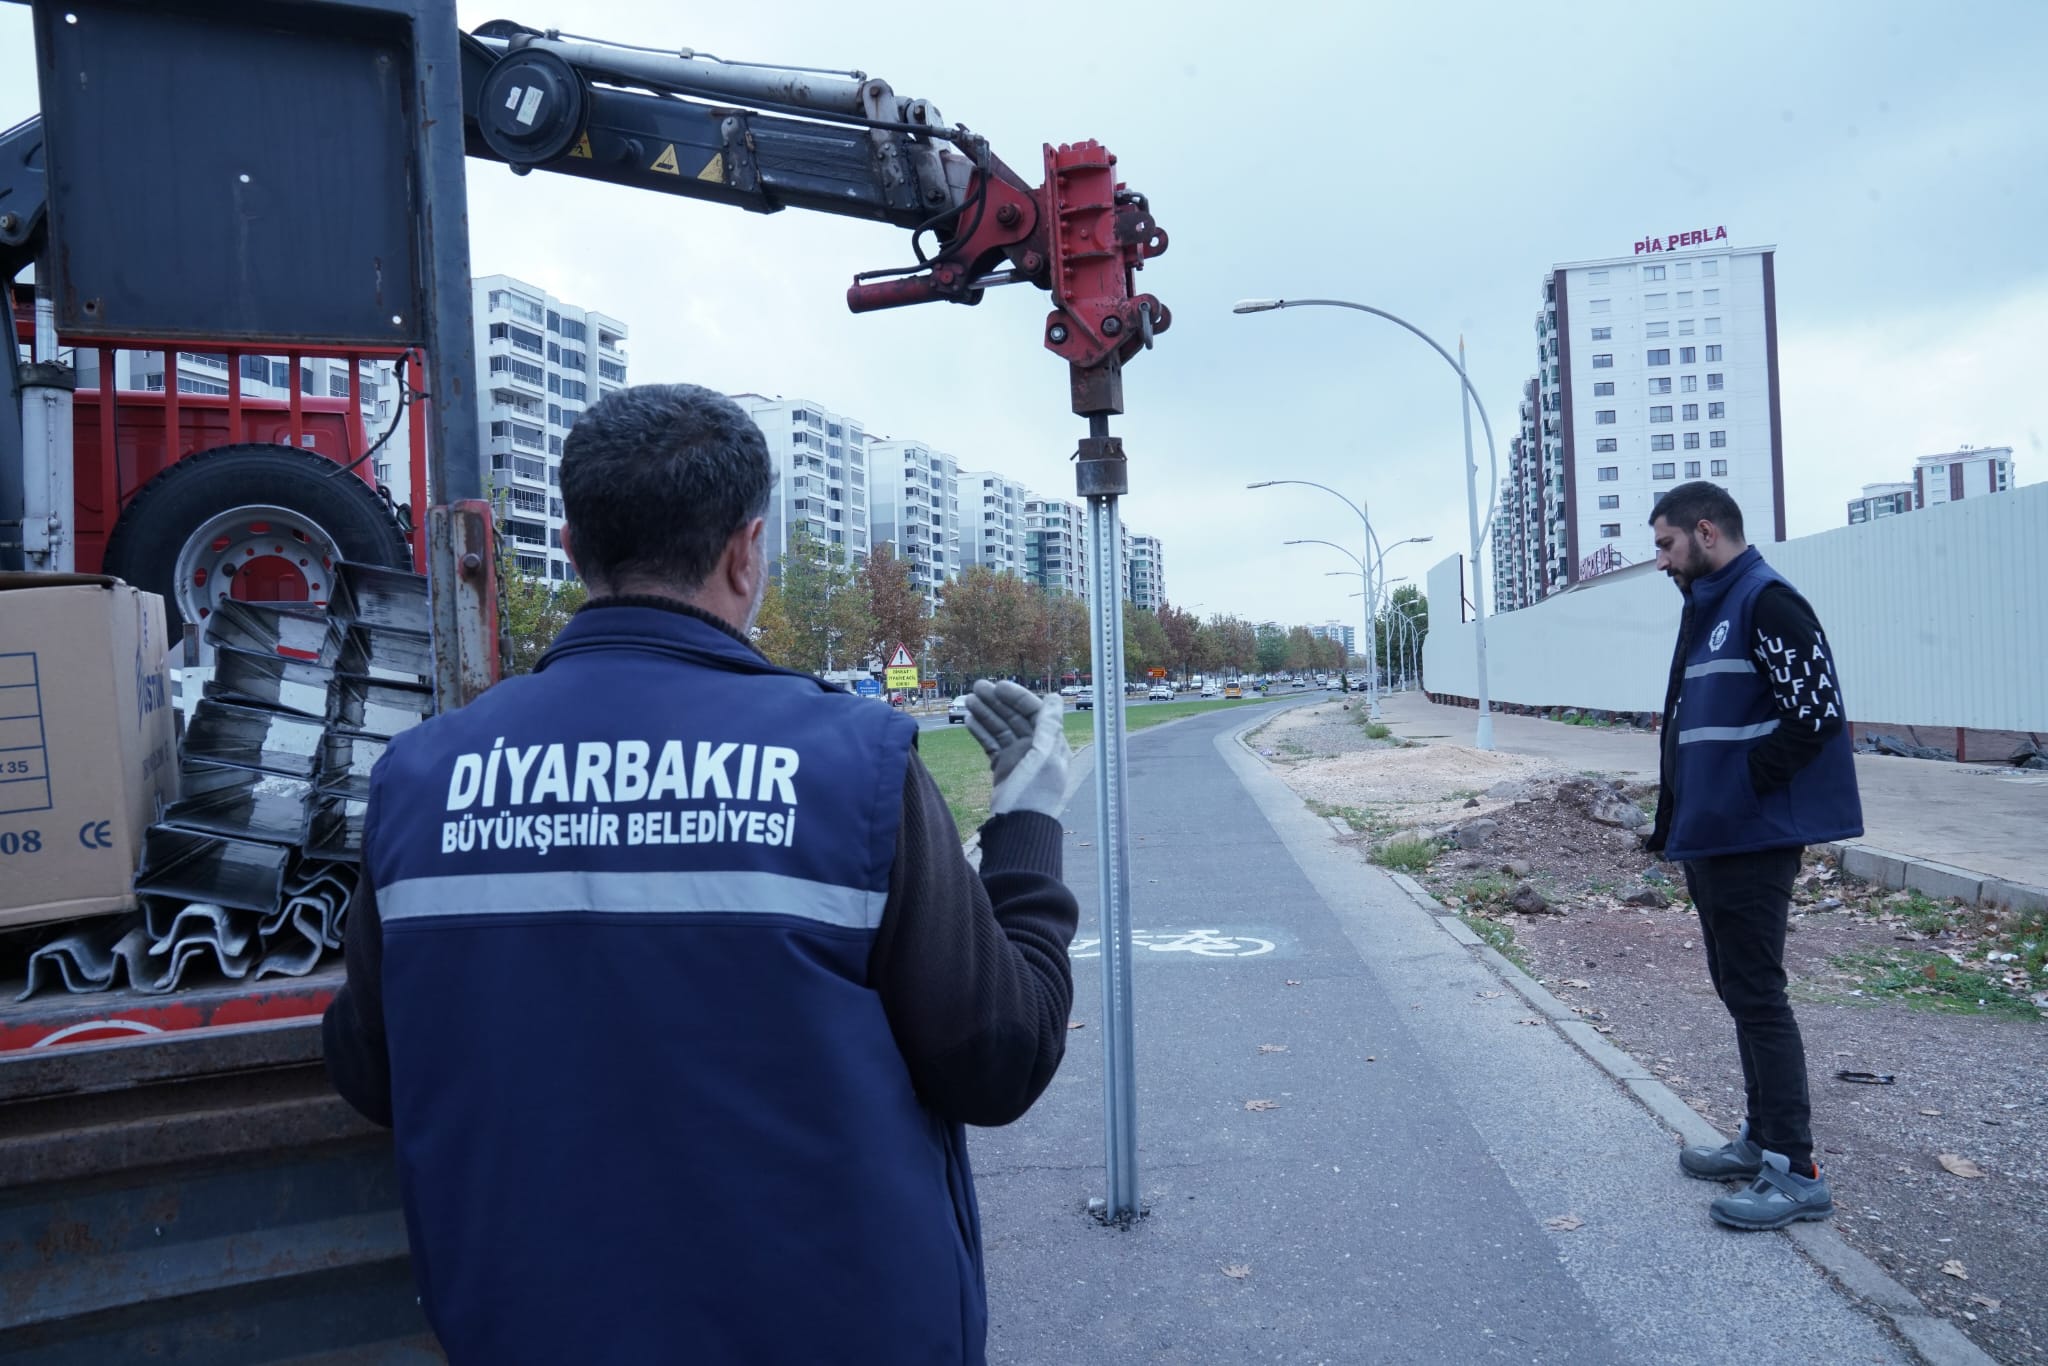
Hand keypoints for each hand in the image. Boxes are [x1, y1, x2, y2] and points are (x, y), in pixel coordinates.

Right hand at [963, 680, 1069, 818]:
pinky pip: (991, 744)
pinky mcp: (1003, 768)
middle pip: (1015, 717)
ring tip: (967, 700)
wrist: (1018, 826)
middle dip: (996, 702)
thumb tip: (1056, 697)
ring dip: (985, 714)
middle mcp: (1035, 747)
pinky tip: (969, 720)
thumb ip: (1049, 726)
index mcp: (1050, 743)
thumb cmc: (1034, 792)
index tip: (998, 687)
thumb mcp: (1045, 757)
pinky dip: (981, 732)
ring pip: (1001, 729)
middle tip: (975, 688)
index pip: (1034, 711)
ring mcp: (1018, 757)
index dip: (1017, 697)